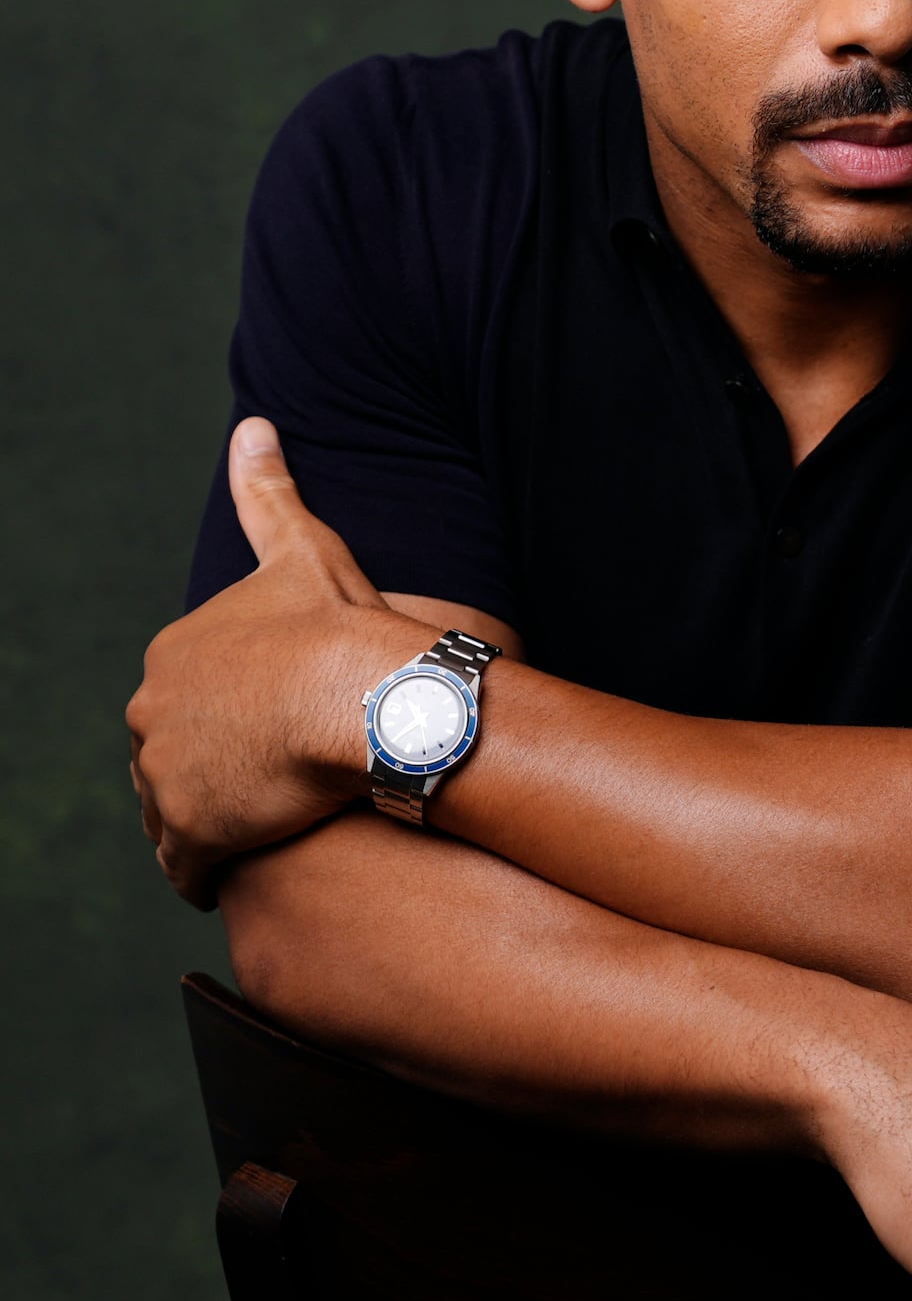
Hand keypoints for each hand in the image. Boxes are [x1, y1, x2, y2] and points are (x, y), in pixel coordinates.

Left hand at [127, 417, 432, 908]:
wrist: (369, 698)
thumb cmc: (342, 625)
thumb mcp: (304, 547)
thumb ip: (269, 492)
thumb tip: (254, 426)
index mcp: (175, 652)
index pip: (182, 695)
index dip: (223, 713)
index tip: (262, 726)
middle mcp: (154, 713)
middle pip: (170, 753)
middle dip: (204, 768)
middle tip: (261, 781)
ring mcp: (169, 776)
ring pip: (171, 810)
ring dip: (203, 819)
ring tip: (253, 827)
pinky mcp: (194, 831)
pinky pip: (184, 865)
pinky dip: (200, 871)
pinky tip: (231, 873)